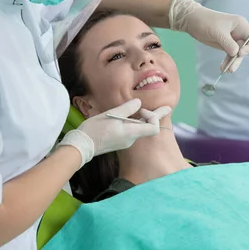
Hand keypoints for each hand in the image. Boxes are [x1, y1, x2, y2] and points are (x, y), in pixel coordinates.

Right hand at [57, 99, 171, 167]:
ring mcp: (126, 141)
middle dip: (154, 116)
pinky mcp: (120, 141)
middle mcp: (131, 139)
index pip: (154, 128)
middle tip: (167, 107)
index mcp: (130, 133)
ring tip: (143, 108)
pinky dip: (134, 122)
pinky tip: (128, 116)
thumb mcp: (110, 115)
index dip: (153, 116)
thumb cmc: (94, 130)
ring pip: (139, 128)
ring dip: (142, 118)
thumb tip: (138, 103)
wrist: (81, 146)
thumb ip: (126, 109)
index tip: (142, 109)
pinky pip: (132, 131)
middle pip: (148, 127)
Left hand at [169, 0, 248, 71]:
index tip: (240, 52)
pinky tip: (222, 68)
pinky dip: (227, 62)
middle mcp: (239, 33)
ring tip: (226, 70)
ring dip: (233, 62)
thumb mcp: (218, 32)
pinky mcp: (225, 45)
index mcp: (241, 26)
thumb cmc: (206, 22)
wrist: (193, 21)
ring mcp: (232, 40)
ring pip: (237, 54)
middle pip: (246, 49)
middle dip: (239, 58)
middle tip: (231, 68)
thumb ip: (228, 43)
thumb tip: (236, 54)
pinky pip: (230, 56)